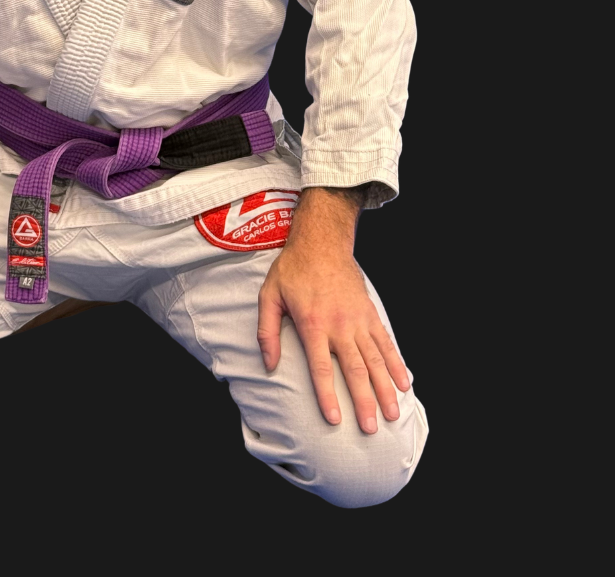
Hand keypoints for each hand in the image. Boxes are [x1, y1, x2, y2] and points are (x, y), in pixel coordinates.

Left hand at [256, 187, 409, 433]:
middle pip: (354, 370)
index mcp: (312, 324)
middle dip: (364, 401)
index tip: (335, 420)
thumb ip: (267, 331)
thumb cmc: (292, 270)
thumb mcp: (269, 296)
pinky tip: (404, 383)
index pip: (321, 368)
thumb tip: (268, 364)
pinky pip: (386, 342)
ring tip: (392, 413)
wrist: (322, 242)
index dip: (328, 395)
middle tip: (370, 429)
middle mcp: (339, 325)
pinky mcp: (370, 313)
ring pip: (375, 360)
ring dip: (384, 389)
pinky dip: (396, 363)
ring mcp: (358, 320)